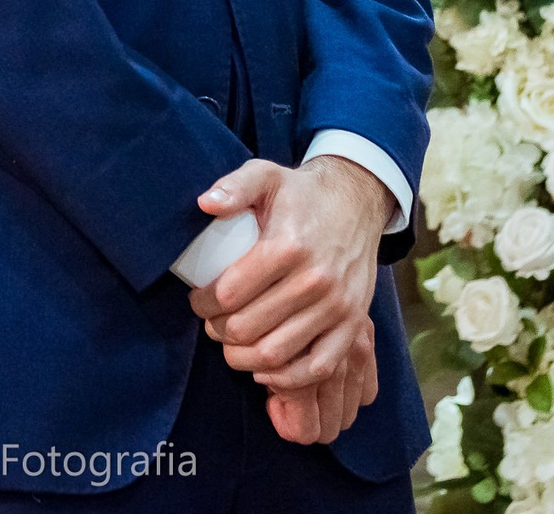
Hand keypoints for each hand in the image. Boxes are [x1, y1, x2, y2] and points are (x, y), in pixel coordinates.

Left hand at [185, 154, 389, 443]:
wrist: (356, 201)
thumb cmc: (301, 193)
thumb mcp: (265, 175)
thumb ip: (234, 186)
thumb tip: (205, 204)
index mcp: (287, 246)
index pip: (229, 294)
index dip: (203, 303)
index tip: (197, 300)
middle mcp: (315, 280)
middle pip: (248, 328)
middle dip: (218, 331)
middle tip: (212, 323)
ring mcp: (337, 306)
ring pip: (276, 353)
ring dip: (243, 357)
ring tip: (232, 344)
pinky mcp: (354, 324)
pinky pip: (317, 368)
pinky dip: (287, 378)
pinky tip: (266, 368)